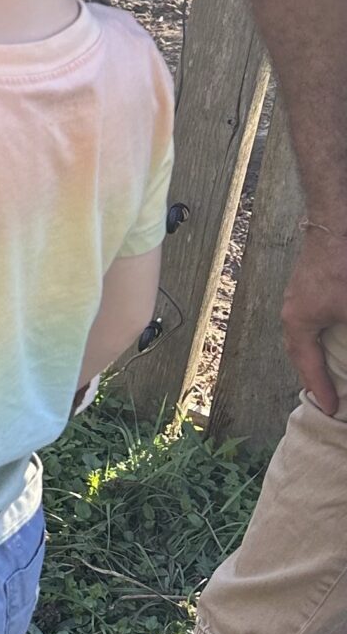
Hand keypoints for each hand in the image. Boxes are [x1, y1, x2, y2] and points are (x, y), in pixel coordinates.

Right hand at [283, 226, 346, 414]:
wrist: (336, 223)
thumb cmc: (343, 269)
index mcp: (298, 322)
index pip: (308, 365)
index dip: (322, 389)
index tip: (332, 409)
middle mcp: (292, 312)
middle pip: (299, 352)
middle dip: (312, 375)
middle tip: (327, 396)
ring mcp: (299, 296)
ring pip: (305, 336)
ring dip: (316, 355)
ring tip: (329, 370)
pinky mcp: (311, 284)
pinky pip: (311, 322)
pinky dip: (321, 337)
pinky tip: (335, 336)